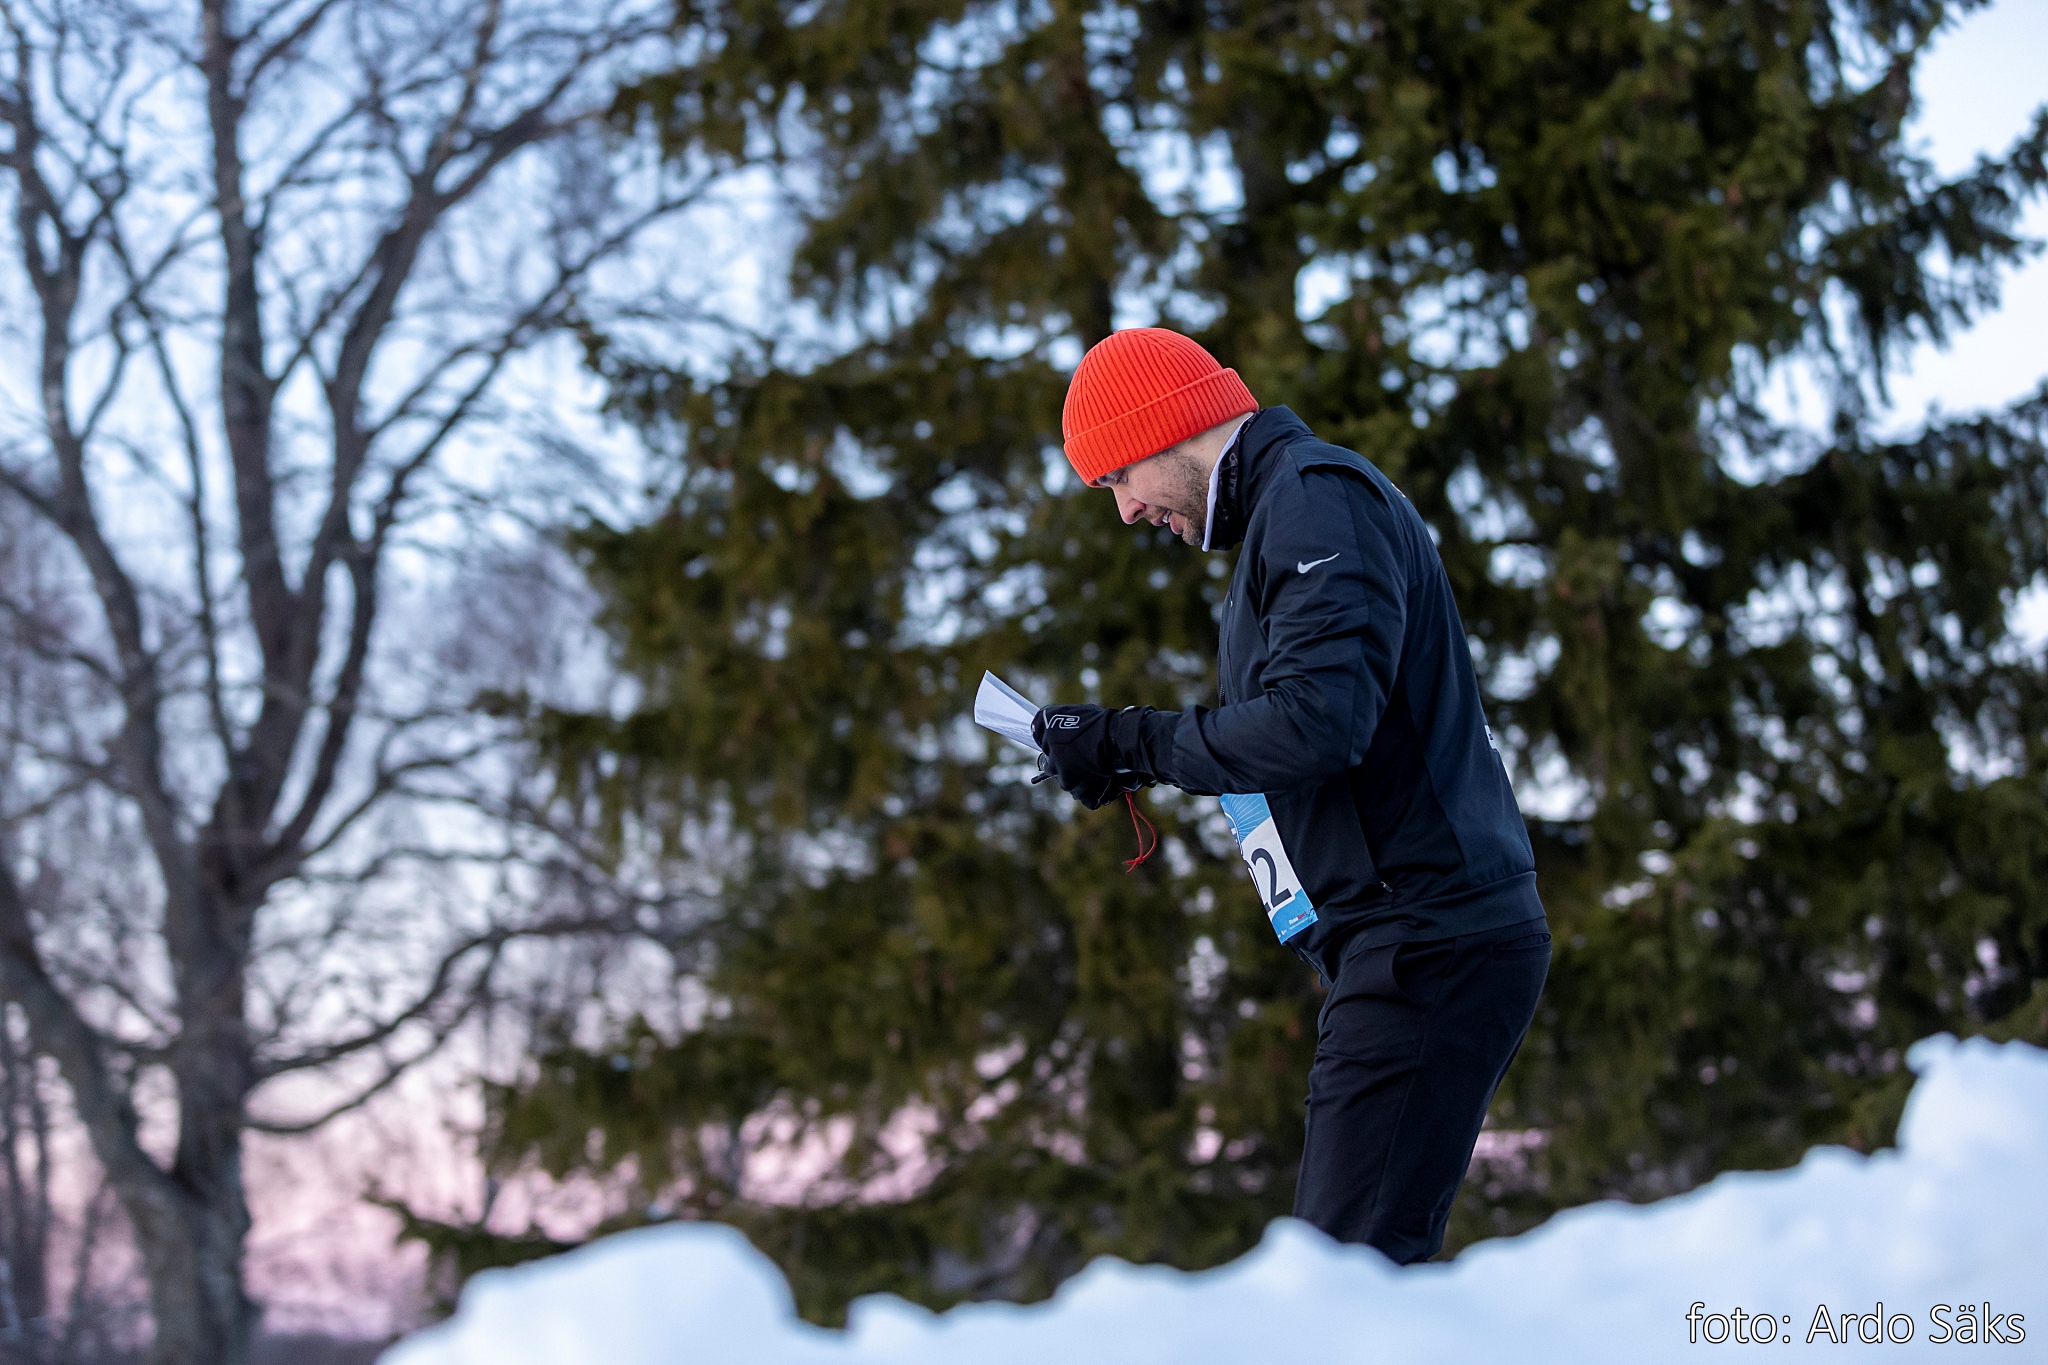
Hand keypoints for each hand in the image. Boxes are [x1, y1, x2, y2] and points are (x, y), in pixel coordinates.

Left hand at [1033, 704, 1149, 809]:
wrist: (1117, 739)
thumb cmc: (1102, 724)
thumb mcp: (1078, 714)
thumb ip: (1062, 723)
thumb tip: (1054, 732)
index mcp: (1046, 719)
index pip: (1038, 733)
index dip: (1051, 739)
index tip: (1062, 742)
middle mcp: (1046, 738)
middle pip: (1046, 753)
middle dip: (1058, 756)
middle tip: (1076, 754)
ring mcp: (1054, 759)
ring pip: (1054, 769)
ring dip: (1065, 769)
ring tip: (1083, 764)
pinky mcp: (1064, 776)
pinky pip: (1066, 781)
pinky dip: (1076, 779)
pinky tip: (1088, 771)